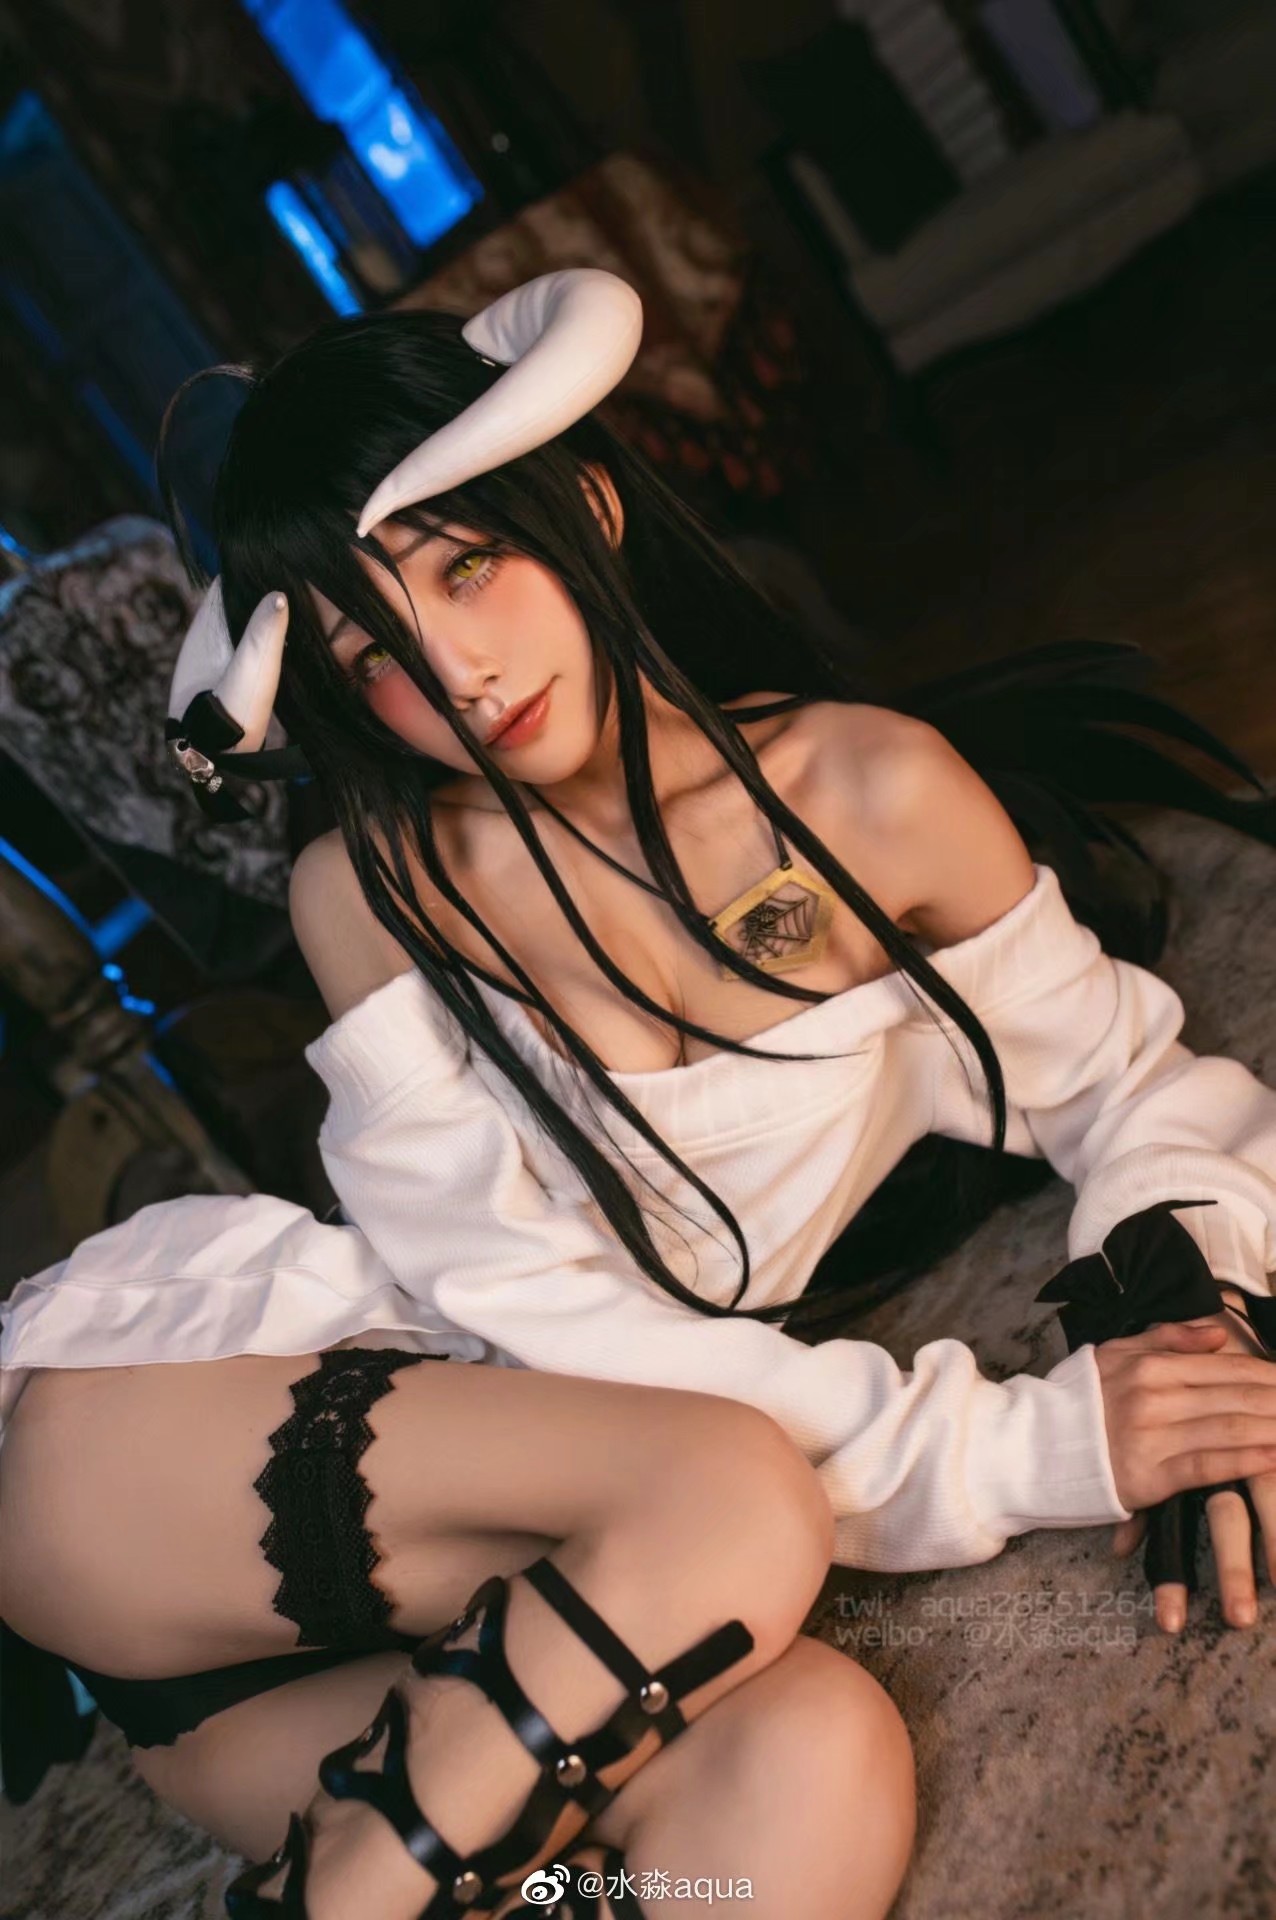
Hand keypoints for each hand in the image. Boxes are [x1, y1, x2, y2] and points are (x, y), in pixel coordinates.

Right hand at [1106, 1293, 1275, 1631]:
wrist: (1028, 1447)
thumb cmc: (1076, 1402)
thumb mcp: (1113, 1354)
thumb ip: (1166, 1339)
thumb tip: (1217, 1333)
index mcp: (1149, 1363)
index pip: (1227, 1367)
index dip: (1270, 1375)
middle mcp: (1153, 1395)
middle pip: (1237, 1396)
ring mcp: (1151, 1436)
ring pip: (1229, 1428)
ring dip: (1274, 1428)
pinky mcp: (1147, 1477)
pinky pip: (1206, 1467)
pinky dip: (1245, 1461)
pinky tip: (1273, 1456)